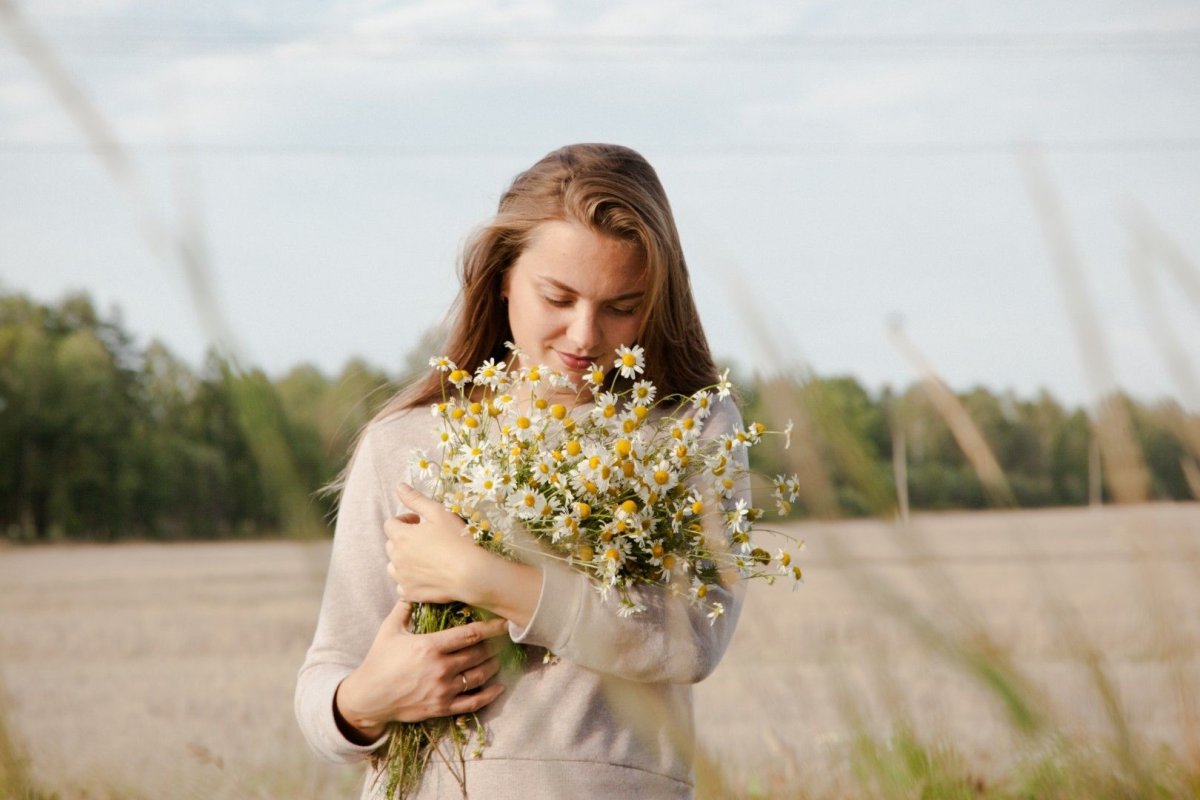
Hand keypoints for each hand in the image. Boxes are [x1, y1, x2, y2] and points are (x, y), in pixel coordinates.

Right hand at [334, 600, 508, 741]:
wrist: (368, 697)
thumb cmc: (379, 660)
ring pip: (479, 676)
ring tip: (501, 657)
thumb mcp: (389, 629)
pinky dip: (489, 695)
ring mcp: (443, 690)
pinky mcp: (442, 708)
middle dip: (495, 645)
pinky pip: (472, 702)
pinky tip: (499, 687)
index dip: (491, 628)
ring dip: (494, 666)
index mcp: (430, 646)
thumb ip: (404, 608)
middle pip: (478, 654)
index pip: (469, 634)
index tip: (505, 623)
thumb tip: (412, 587)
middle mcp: (440, 668)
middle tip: (505, 639)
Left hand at [385, 483, 487, 604]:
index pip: (390, 523)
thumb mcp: (438, 513)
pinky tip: (426, 576)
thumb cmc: (456, 540)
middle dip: (404, 539)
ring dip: (404, 560)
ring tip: (425, 558)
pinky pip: (402, 586)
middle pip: (391, 544)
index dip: (405, 520)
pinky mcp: (410, 594)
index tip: (420, 521)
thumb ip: (416, 499)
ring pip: (394, 566)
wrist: (470, 574)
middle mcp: (396, 558)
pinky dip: (409, 580)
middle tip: (426, 538)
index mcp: (401, 536)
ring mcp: (401, 578)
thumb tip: (399, 486)